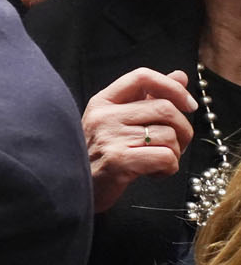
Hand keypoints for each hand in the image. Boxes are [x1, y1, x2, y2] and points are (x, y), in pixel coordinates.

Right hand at [84, 68, 196, 212]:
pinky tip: (153, 173)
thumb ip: (148, 97)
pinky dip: (169, 168)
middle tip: (177, 144)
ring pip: (169, 135)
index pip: (142, 76)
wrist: (76, 187)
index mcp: (102, 102)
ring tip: (157, 161)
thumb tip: (180, 77)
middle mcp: (104, 116)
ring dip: (175, 153)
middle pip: (165, 108)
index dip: (171, 86)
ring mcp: (110, 137)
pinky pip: (166, 157)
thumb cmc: (100, 154)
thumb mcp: (118, 121)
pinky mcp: (119, 161)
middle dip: (184, 129)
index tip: (188, 104)